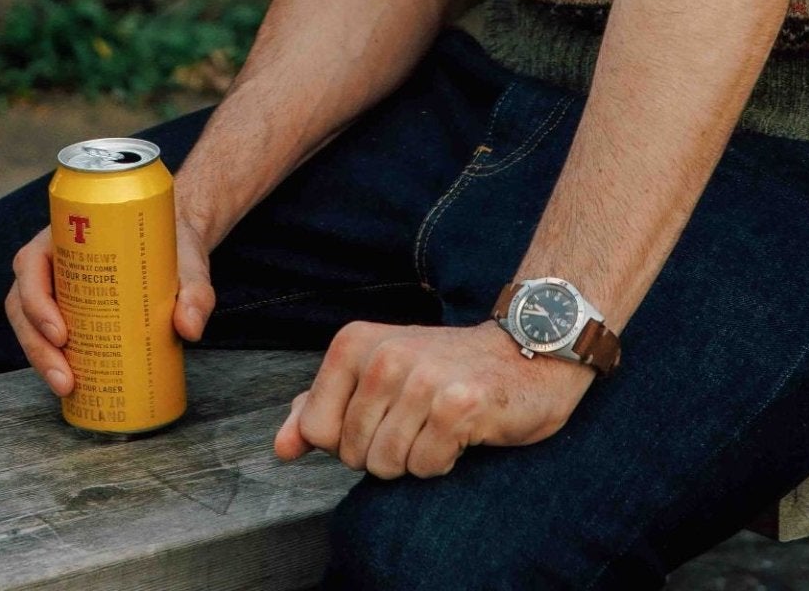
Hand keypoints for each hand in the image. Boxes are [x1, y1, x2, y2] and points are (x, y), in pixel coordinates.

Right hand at [5, 208, 215, 397]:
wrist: (175, 241)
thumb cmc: (170, 242)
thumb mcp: (187, 261)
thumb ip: (196, 292)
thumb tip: (190, 328)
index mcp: (67, 233)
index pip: (31, 263)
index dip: (36, 300)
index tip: (62, 333)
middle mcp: (53, 258)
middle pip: (23, 302)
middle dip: (37, 345)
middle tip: (65, 378)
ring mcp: (56, 284)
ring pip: (28, 323)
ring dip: (40, 358)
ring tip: (68, 386)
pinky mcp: (66, 307)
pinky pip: (45, 334)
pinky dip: (50, 359)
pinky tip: (69, 384)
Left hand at [275, 319, 593, 480]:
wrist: (526, 351)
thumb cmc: (446, 369)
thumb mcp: (378, 374)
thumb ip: (322, 407)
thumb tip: (282, 447)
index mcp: (356, 342)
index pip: (317, 431)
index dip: (347, 439)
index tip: (383, 413)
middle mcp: (385, 355)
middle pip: (352, 454)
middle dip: (384, 450)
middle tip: (418, 416)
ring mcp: (421, 378)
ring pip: (387, 465)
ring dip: (415, 457)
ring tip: (438, 422)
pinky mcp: (457, 405)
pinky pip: (425, 467)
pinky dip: (442, 461)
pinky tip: (460, 430)